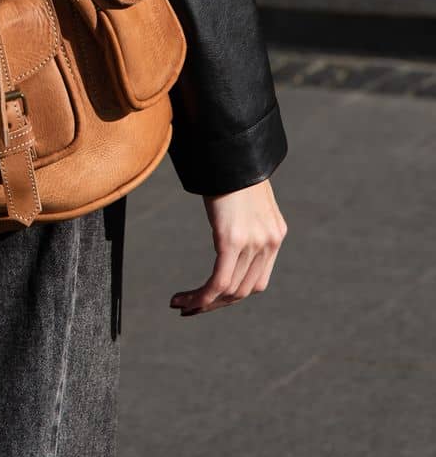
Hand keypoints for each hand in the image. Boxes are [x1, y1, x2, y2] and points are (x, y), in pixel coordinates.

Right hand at [169, 177, 286, 316]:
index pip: (256, 281)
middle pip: (244, 291)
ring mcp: (254, 242)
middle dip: (215, 304)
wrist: (230, 147)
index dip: (231, 296)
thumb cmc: (230, 167)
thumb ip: (243, 218)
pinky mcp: (232, 239)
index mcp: (275, 234)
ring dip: (203, 303)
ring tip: (181, 304)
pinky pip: (219, 281)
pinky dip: (202, 296)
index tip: (207, 298)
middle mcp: (270, 242)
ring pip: (230, 291)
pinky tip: (185, 300)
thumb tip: (228, 226)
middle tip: (190, 308)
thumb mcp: (243, 197)